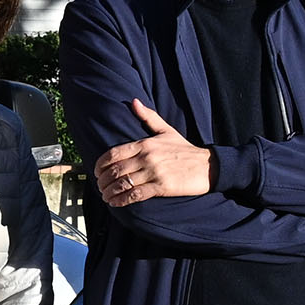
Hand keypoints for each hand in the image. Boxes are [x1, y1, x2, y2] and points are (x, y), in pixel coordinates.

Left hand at [91, 101, 213, 204]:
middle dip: (103, 180)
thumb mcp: (166, 131)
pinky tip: (116, 203)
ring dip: (109, 192)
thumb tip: (134, 102)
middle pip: (116, 170)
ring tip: (105, 196)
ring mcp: (154, 172)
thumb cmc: (185, 149)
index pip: (114, 153)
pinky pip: (135, 195)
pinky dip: (122, 200)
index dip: (100, 164)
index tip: (96, 172)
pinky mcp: (161, 187)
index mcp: (145, 143)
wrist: (208, 166)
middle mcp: (147, 157)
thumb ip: (148, 117)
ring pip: (123, 183)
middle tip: (99, 186)